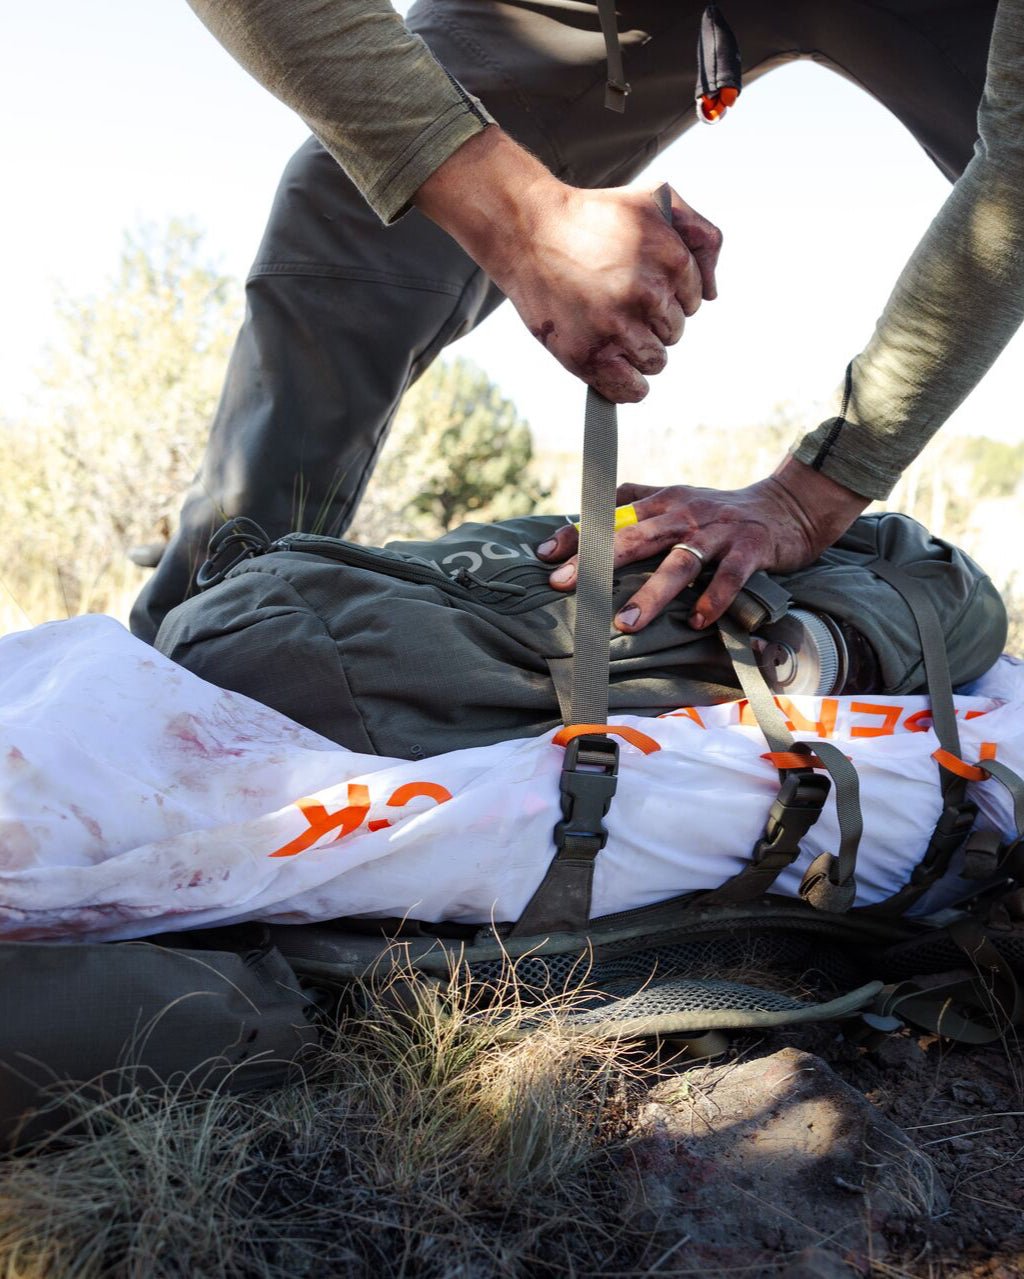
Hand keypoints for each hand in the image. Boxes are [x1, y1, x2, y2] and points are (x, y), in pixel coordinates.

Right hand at [414, 128, 721, 401]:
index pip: (694, 301)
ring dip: (638, 350)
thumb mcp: (658, 204)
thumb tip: (713, 294)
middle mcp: (646, 293)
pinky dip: (630, 386)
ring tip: (608, 325)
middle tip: (616, 301)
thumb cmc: (594, 218)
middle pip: (674, 333)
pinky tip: (615, 364)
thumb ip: (702, 237)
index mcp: (670, 257)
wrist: (528, 231)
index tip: (638, 281)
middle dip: (652, 321)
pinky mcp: (588, 354)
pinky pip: (632, 390)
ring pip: (655, 361)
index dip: (667, 293)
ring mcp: (615, 327)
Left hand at [536, 458, 869, 629]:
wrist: (786, 507)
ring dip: (650, 594)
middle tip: (566, 586)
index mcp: (663, 502)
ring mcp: (718, 531)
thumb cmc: (720, 513)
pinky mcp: (750, 549)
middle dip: (598, 562)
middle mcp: (685, 513)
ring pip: (679, 562)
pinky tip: (697, 621)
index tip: (544, 556)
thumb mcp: (676, 500)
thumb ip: (635, 505)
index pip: (611, 513)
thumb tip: (582, 521)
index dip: (577, 532)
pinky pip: (729, 577)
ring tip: (625, 623)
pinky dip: (713, 599)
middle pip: (636, 536)